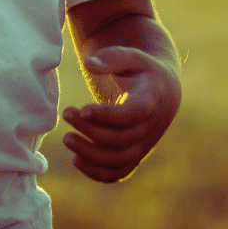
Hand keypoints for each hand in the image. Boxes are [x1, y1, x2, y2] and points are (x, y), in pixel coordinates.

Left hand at [62, 46, 181, 182]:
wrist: (161, 89)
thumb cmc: (139, 68)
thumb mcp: (129, 55)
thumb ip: (111, 58)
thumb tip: (89, 64)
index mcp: (151, 98)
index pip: (133, 114)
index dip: (108, 115)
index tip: (83, 109)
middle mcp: (151, 126)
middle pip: (122, 139)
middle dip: (91, 131)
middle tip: (67, 113)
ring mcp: (145, 143)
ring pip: (121, 160)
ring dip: (91, 155)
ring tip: (67, 138)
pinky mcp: (136, 152)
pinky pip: (121, 171)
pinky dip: (99, 172)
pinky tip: (76, 159)